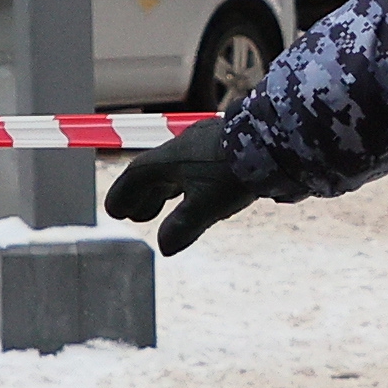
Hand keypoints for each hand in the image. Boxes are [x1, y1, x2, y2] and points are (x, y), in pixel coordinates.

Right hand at [105, 115, 253, 252]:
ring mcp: (205, 145)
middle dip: (144, 196)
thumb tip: (164, 247)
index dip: (123, 194)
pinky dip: (188, 185)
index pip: (137, 175)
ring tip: (162, 210)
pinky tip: (199, 194)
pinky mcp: (225, 147)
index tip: (115, 212)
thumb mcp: (206, 205)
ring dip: (165, 191)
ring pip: (177, 171)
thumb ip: (183, 226)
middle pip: (155, 172)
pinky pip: (196, 168)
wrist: (273, 140)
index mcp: (170, 158)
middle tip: (137, 216)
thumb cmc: (234, 172)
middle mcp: (184, 148)